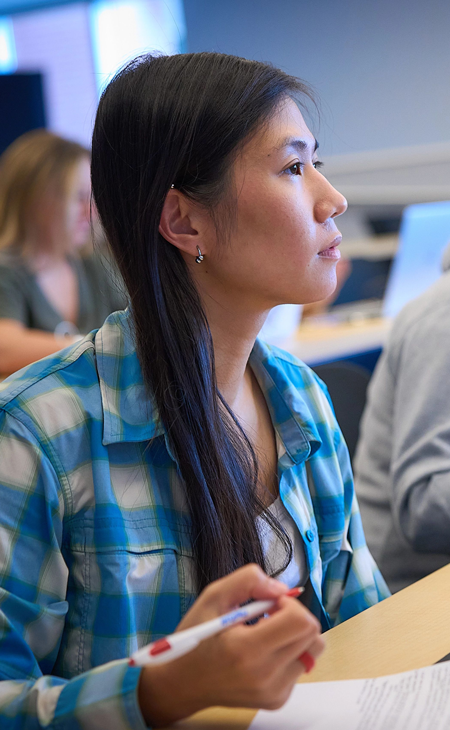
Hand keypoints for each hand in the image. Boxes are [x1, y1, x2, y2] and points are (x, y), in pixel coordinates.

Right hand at [138, 564, 324, 726]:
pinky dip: (288, 653)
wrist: (182, 683)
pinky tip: (263, 651)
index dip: (289, 603)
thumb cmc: (196, 637)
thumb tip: (282, 589)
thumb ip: (248, 581)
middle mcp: (265, 676)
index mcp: (247, 649)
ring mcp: (274, 692)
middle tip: (268, 615)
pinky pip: (300, 667)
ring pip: (311, 651)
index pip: (301, 622)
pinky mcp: (277, 700)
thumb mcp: (213, 596)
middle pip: (313, 636)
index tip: (269, 603)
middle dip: (294, 616)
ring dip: (295, 635)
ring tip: (267, 632)